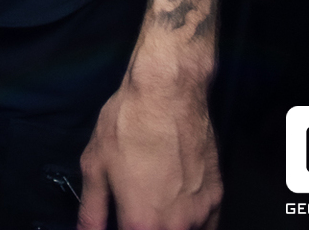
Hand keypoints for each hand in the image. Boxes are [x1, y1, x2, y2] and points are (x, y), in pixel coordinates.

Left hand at [78, 70, 221, 229]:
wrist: (168, 91)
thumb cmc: (128, 123)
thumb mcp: (95, 164)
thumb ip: (91, 211)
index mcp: (142, 223)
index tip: (120, 220)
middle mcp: (176, 227)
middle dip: (145, 227)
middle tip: (135, 210)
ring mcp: (200, 214)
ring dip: (169, 226)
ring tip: (155, 204)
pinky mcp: (216, 198)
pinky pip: (207, 227)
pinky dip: (193, 225)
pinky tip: (178, 210)